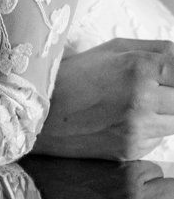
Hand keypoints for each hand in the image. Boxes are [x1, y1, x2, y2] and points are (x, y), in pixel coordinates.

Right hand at [36, 39, 173, 158]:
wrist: (37, 114)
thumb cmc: (74, 76)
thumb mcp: (114, 49)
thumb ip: (159, 50)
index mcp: (139, 67)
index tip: (169, 80)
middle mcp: (142, 99)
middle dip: (172, 95)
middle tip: (153, 92)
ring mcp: (137, 128)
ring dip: (166, 113)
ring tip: (136, 105)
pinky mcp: (131, 150)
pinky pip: (158, 139)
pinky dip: (150, 130)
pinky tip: (124, 121)